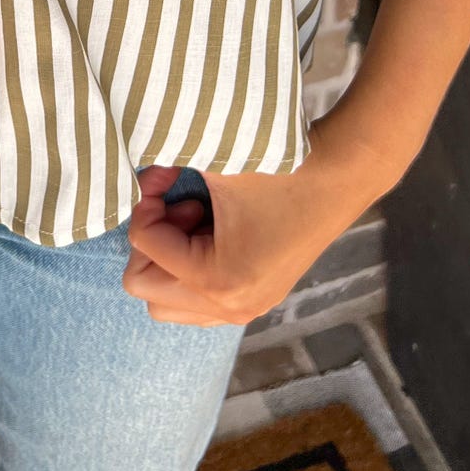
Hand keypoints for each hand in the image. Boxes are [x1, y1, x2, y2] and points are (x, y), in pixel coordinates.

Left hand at [121, 113, 393, 326]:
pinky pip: (197, 303)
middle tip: (178, 202)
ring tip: (195, 216)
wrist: (343, 170)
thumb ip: (161, 171)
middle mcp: (232, 307)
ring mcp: (247, 308)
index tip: (166, 171)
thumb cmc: (280, 163)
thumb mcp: (213, 162)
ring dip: (169, 256)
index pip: (142, 246)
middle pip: (145, 289)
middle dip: (152, 238)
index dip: (145, 200)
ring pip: (168, 303)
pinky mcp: (257, 298)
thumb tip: (127, 174)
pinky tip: (212, 228)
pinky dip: (189, 268)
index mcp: (220, 280)